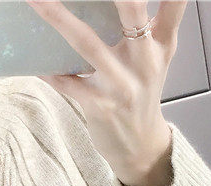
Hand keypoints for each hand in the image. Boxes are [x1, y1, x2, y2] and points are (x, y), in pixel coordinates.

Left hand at [24, 0, 187, 185]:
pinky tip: (35, 62)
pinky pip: (69, 84)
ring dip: (58, 17)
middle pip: (131, 9)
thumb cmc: (143, 91)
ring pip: (88, 43)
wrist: (140, 147)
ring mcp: (122, 84)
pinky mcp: (101, 106)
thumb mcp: (159, 54)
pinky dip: (51, 72)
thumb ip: (156, 18)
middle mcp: (145, 59)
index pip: (174, 1)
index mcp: (161, 42)